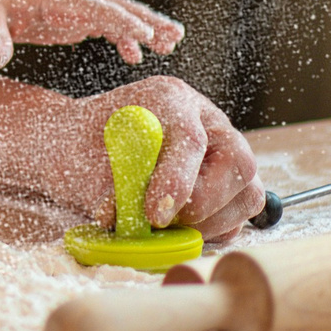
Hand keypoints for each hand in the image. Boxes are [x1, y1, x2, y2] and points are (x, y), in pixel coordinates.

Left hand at [0, 0, 182, 71]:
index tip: (144, 33)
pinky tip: (135, 57)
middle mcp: (66, 1)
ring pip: (114, 14)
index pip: (91, 7)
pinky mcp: (66, 19)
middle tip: (175, 36)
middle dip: (145, 19)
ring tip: (172, 43)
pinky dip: (122, 37)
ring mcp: (69, 9)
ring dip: (143, 26)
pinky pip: (103, 25)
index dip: (118, 19)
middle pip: (113, 7)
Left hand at [27, 76, 264, 242]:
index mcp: (169, 99)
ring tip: (164, 226)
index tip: (155, 214)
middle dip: (201, 203)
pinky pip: (238, 216)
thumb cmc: (84, 150)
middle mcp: (207, 120)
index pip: (188, 137)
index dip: (176, 180)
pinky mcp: (229, 185)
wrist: (83, 149)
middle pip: (237, 163)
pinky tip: (177, 227)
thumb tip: (128, 220)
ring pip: (247, 193)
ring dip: (208, 223)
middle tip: (161, 223)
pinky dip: (212, 231)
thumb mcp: (87, 160)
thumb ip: (112, 185)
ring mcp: (224, 151)